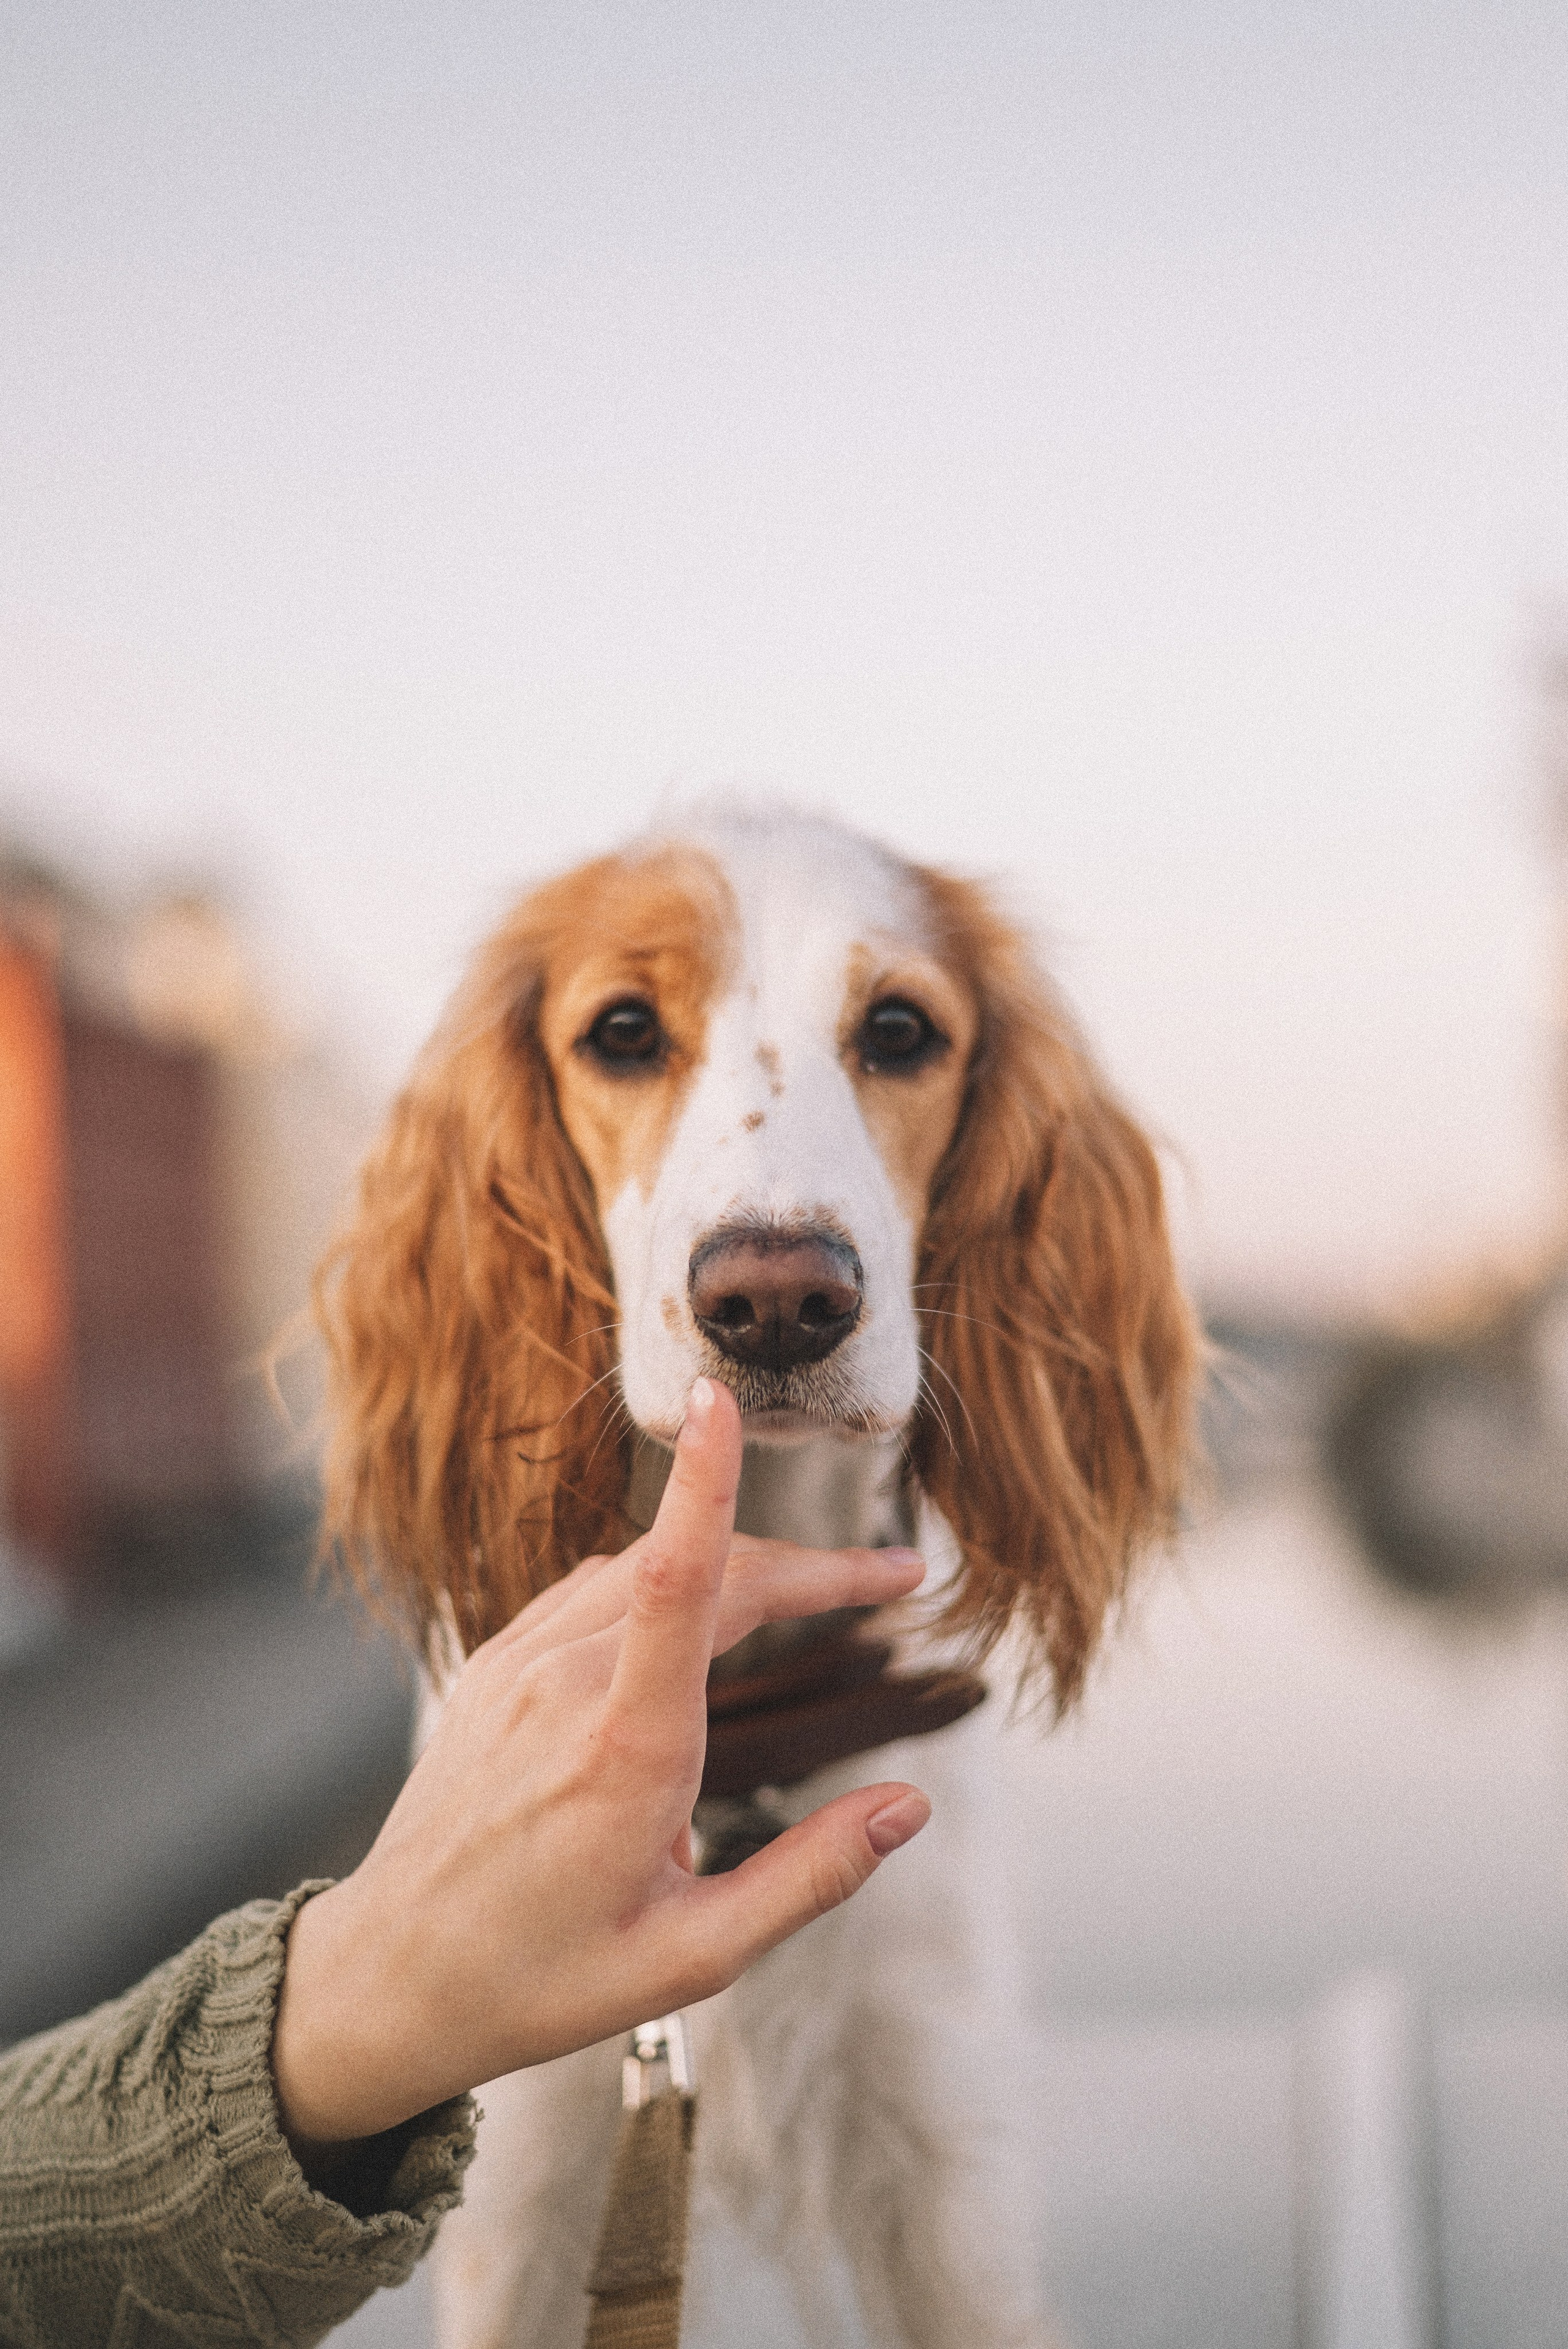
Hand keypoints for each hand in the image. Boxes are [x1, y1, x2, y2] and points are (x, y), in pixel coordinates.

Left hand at [271, 1378, 929, 2154]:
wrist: (387, 1978)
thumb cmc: (540, 1980)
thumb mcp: (694, 1957)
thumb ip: (810, 1877)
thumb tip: (909, 1805)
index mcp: (624, 1753)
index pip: (678, 1583)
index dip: (707, 1484)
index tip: (725, 1401)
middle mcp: (565, 1687)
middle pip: (700, 1572)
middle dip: (809, 1566)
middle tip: (896, 1576)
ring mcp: (520, 1669)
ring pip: (645, 1572)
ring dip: (740, 1567)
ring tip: (820, 1592)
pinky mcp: (495, 1669)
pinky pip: (593, 1595)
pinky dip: (664, 1584)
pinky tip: (702, 1621)